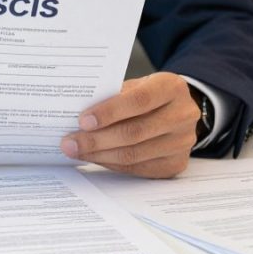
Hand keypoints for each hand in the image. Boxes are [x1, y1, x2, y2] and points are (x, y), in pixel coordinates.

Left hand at [60, 72, 200, 177]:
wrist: (178, 110)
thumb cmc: (148, 94)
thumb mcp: (136, 85)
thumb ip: (113, 96)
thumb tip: (78, 117)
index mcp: (172, 88)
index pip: (139, 100)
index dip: (109, 112)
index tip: (82, 121)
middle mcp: (183, 115)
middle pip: (135, 132)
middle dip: (97, 139)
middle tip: (69, 143)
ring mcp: (182, 143)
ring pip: (134, 154)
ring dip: (99, 155)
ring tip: (76, 151)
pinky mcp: (176, 164)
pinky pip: (137, 168)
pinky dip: (111, 164)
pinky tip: (94, 157)